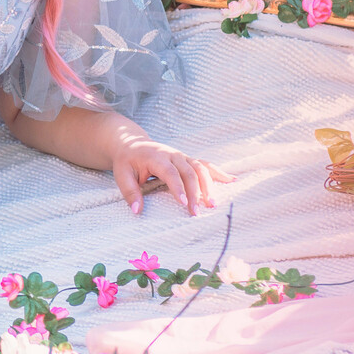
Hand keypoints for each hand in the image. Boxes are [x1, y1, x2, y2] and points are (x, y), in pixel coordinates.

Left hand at [111, 138, 231, 215]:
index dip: (178, 187)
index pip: (170, 172)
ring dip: (209, 185)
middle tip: (198, 211)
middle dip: (195, 191)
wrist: (131, 142)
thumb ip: (130, 192)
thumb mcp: (121, 174)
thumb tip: (137, 211)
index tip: (183, 203)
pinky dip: (218, 172)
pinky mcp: (188, 159)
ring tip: (213, 204)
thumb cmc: (127, 161)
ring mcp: (182, 156)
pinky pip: (205, 165)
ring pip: (200, 168)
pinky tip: (232, 180)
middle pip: (189, 171)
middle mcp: (172, 154)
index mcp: (156, 156)